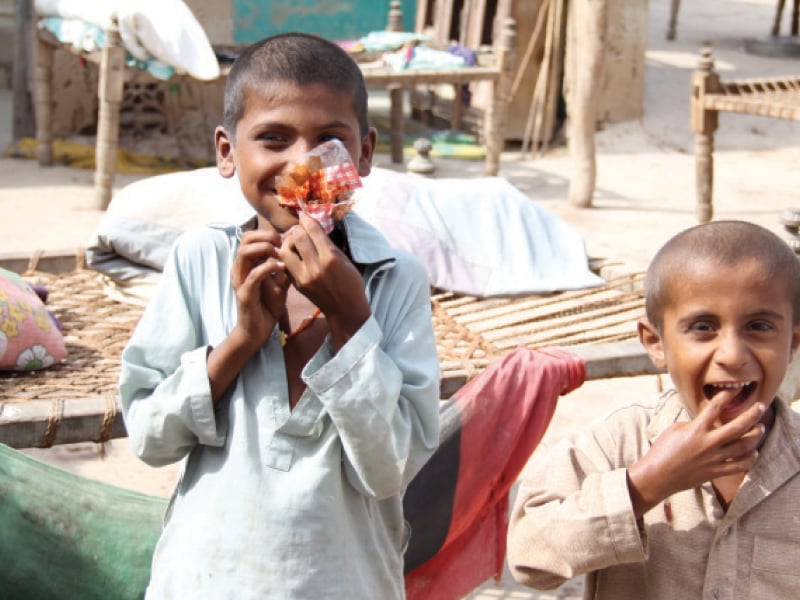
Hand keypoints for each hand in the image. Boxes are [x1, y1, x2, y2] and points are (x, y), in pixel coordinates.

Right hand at [230, 229, 288, 347]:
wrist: (257, 331)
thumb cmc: (267, 307)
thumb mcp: (279, 283)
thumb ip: (284, 269)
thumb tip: (298, 253)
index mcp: (246, 264)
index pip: (251, 236)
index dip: (268, 233)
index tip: (285, 238)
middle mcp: (240, 269)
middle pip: (245, 239)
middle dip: (266, 236)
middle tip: (283, 242)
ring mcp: (240, 280)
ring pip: (245, 252)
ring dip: (265, 248)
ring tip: (280, 253)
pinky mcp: (244, 294)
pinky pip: (253, 275)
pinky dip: (268, 268)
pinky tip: (281, 268)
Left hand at [278, 212, 370, 348]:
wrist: (346, 310)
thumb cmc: (351, 283)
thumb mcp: (344, 260)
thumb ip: (327, 244)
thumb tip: (313, 226)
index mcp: (331, 258)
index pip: (313, 231)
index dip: (306, 219)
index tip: (304, 214)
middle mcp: (315, 267)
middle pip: (296, 237)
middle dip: (297, 229)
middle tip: (300, 229)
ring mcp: (304, 277)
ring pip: (285, 250)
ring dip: (288, 242)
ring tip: (294, 242)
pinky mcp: (297, 285)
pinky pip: (286, 264)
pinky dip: (287, 256)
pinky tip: (294, 254)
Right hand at [627, 392, 765, 516]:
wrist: (658, 475)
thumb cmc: (662, 450)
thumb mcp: (674, 430)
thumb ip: (694, 424)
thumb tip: (706, 423)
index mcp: (696, 429)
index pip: (715, 408)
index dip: (726, 395)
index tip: (735, 389)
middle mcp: (708, 443)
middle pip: (738, 427)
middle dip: (752, 415)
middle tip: (761, 406)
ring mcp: (714, 459)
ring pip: (743, 446)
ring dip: (755, 435)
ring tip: (761, 427)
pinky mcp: (716, 472)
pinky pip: (739, 466)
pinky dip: (749, 458)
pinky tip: (753, 452)